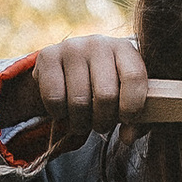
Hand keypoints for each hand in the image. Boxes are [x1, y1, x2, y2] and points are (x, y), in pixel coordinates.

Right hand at [0, 34, 149, 142]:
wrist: (65, 71)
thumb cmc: (101, 88)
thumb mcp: (123, 99)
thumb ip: (134, 121)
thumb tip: (128, 138)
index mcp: (125, 49)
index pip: (134, 77)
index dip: (132, 107)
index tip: (126, 120)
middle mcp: (99, 43)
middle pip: (106, 95)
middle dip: (103, 121)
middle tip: (100, 124)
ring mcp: (72, 47)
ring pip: (79, 101)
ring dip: (80, 122)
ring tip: (82, 120)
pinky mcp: (48, 55)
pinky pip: (55, 98)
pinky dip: (58, 113)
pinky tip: (63, 108)